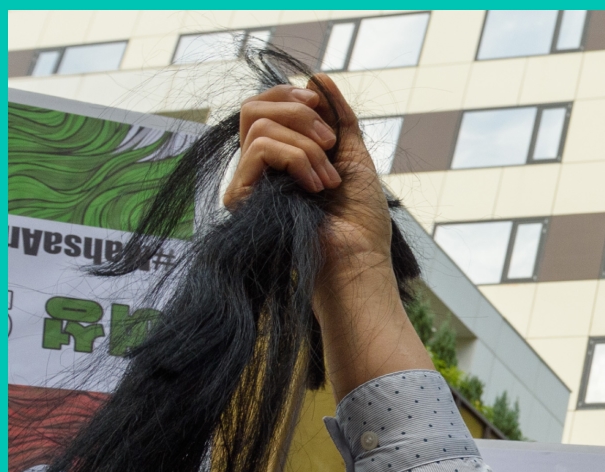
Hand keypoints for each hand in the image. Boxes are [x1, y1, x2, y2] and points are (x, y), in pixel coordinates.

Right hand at [225, 76, 392, 293]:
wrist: (359, 261)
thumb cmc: (361, 221)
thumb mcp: (353, 155)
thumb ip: (337, 117)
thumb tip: (318, 77)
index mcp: (283, 158)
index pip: (265, 107)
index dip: (289, 95)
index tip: (319, 103)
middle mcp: (260, 169)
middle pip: (254, 108)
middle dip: (297, 111)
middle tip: (329, 141)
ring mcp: (249, 183)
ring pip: (259, 126)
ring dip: (306, 145)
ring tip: (329, 179)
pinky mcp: (242, 197)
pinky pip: (260, 148)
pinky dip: (296, 158)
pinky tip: (315, 187)